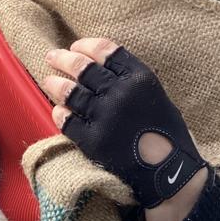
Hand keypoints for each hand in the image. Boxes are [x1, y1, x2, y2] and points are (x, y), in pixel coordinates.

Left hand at [43, 38, 207, 220]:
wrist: (170, 174)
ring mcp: (104, 117)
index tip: (76, 46)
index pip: (106, 51)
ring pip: (71, 93)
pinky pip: (67, 122)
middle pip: (83, 68)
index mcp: (140, 79)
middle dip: (63, 59)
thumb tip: (103, 69)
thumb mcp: (158, 98)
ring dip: (56, 84)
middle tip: (52, 56)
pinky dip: (60, 114)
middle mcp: (120, 93)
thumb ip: (132, 83)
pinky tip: (57, 110)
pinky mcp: (93, 141)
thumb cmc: (169, 136)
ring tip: (49, 81)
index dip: (86, 46)